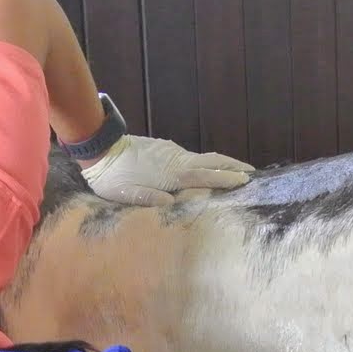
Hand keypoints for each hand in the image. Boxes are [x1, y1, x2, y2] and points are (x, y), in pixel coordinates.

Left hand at [81, 134, 253, 205]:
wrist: (100, 149)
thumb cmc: (113, 179)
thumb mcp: (127, 195)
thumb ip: (149, 199)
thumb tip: (171, 202)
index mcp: (171, 174)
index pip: (206, 176)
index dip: (227, 178)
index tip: (246, 180)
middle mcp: (176, 160)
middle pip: (212, 160)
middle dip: (233, 165)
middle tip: (252, 172)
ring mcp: (171, 152)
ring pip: (202, 157)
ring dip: (221, 163)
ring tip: (235, 171)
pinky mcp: (165, 148)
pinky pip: (191, 156)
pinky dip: (204, 163)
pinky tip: (205, 169)